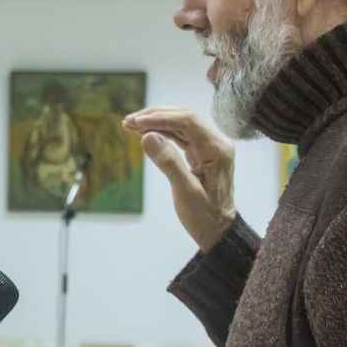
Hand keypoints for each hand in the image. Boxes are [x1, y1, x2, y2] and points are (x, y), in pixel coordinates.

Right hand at [123, 107, 235, 251]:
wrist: (219, 230)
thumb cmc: (204, 215)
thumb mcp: (185, 191)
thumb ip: (168, 162)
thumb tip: (147, 136)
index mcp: (216, 149)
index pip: (187, 121)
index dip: (159, 118)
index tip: (135, 122)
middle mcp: (216, 142)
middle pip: (184, 118)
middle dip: (155, 116)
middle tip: (128, 122)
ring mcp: (209, 147)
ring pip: (181, 125)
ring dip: (156, 122)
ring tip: (131, 125)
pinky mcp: (201, 153)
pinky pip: (181, 136)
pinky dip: (162, 132)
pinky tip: (145, 133)